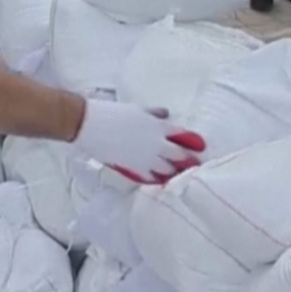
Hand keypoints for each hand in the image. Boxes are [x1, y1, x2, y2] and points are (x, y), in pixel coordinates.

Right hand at [73, 100, 206, 183]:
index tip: (201, 147)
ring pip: (167, 169)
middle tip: (197, 166)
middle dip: (189, 161)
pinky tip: (160, 182)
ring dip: (175, 173)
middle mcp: (155, 144)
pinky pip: (150, 177)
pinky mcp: (132, 168)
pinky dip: (157, 179)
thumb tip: (166, 114)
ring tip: (181, 176)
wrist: (89, 124)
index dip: (194, 142)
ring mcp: (144, 158)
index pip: (182, 135)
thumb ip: (154, 114)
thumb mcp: (136, 109)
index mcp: (157, 126)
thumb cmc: (111, 112)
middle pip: (178, 156)